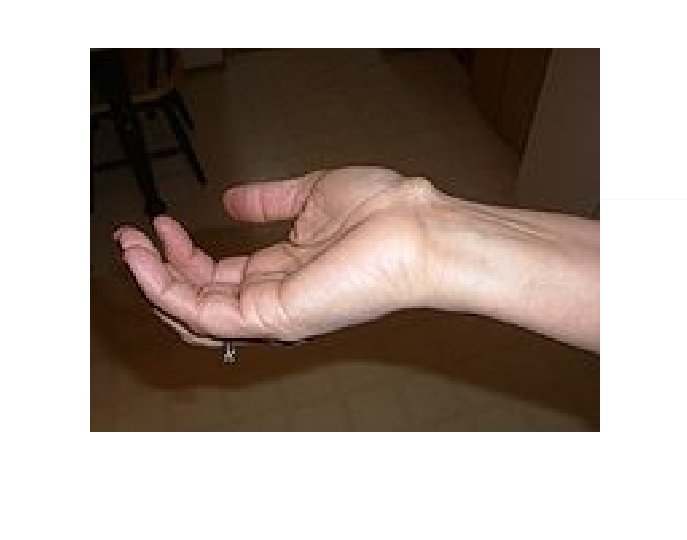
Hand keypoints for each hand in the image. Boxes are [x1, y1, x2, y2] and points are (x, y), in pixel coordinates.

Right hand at [114, 167, 436, 344]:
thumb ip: (270, 201)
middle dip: (158, 271)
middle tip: (130, 238)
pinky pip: (207, 315)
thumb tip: (232, 200)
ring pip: (195, 315)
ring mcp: (273, 312)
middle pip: (199, 299)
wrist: (416, 226)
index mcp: (282, 271)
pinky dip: (171, 292)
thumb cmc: (381, 211)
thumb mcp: (310, 194)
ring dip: (155, 282)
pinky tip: (150, 261)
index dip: (182, 254)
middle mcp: (273, 297)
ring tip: (129, 247)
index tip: (159, 222)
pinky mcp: (274, 316)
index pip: (217, 277)